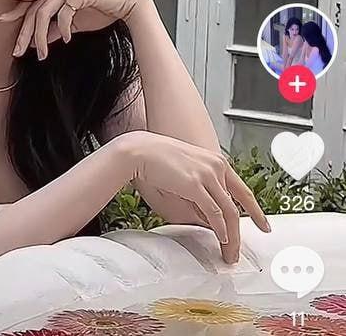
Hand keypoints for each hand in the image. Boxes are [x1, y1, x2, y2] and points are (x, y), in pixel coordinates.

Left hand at [0, 0, 144, 59]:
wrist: (127, 1)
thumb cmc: (101, 9)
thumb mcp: (73, 23)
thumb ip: (55, 29)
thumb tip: (37, 42)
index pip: (30, 0)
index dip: (16, 12)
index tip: (3, 22)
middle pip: (33, 9)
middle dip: (24, 33)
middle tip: (18, 52)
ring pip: (44, 11)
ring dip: (40, 36)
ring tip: (42, 54)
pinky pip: (64, 12)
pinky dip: (63, 28)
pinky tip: (68, 39)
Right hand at [121, 131, 270, 263]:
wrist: (140, 150)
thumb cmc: (158, 159)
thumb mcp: (188, 175)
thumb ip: (203, 194)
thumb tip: (211, 218)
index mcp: (216, 162)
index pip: (243, 190)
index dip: (255, 210)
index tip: (263, 225)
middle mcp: (216, 166)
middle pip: (237, 205)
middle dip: (240, 232)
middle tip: (238, 250)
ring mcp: (206, 174)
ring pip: (228, 211)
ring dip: (231, 237)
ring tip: (228, 252)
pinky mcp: (195, 183)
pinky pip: (214, 211)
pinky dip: (220, 228)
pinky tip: (220, 238)